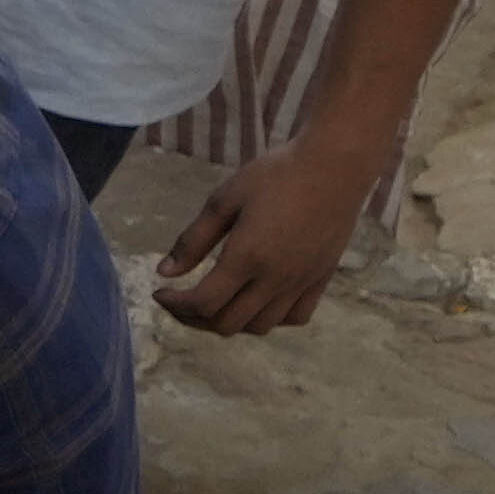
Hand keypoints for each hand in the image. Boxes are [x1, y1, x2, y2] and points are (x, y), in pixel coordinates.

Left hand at [155, 131, 387, 332]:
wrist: (335, 167)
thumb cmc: (274, 175)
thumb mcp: (223, 200)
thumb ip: (193, 240)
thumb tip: (165, 272)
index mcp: (247, 258)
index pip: (204, 303)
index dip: (176, 305)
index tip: (160, 292)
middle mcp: (275, 279)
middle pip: (228, 323)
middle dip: (195, 318)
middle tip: (179, 300)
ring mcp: (302, 282)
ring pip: (260, 326)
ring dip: (230, 321)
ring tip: (213, 302)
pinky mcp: (321, 279)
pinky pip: (296, 317)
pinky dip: (271, 319)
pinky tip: (256, 301)